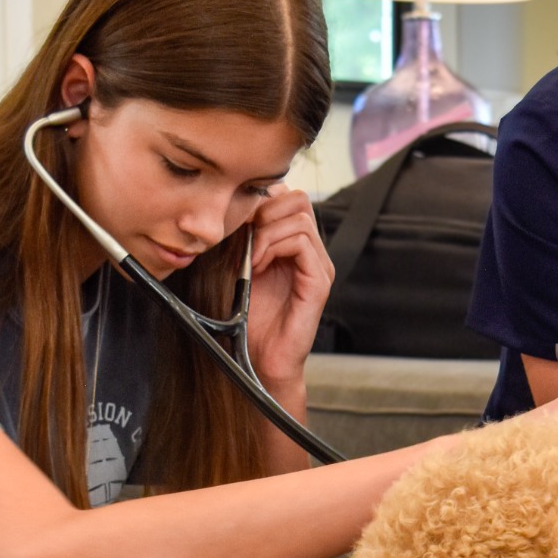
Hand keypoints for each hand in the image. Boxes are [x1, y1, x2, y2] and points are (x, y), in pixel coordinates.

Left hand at [243, 188, 333, 392]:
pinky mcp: (319, 281)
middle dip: (266, 211)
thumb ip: (244, 239)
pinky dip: (274, 246)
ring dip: (266, 232)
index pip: (288, 198)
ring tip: (250, 257)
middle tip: (246, 237)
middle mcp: (312, 252)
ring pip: (299, 218)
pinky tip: (258, 266)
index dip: (262, 200)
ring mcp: (319, 266)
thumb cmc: (249, 320)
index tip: (239, 223)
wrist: (260, 359)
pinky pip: (301, 242)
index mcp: (294, 247)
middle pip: (298, 200)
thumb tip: (238, 206)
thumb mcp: (240, 269)